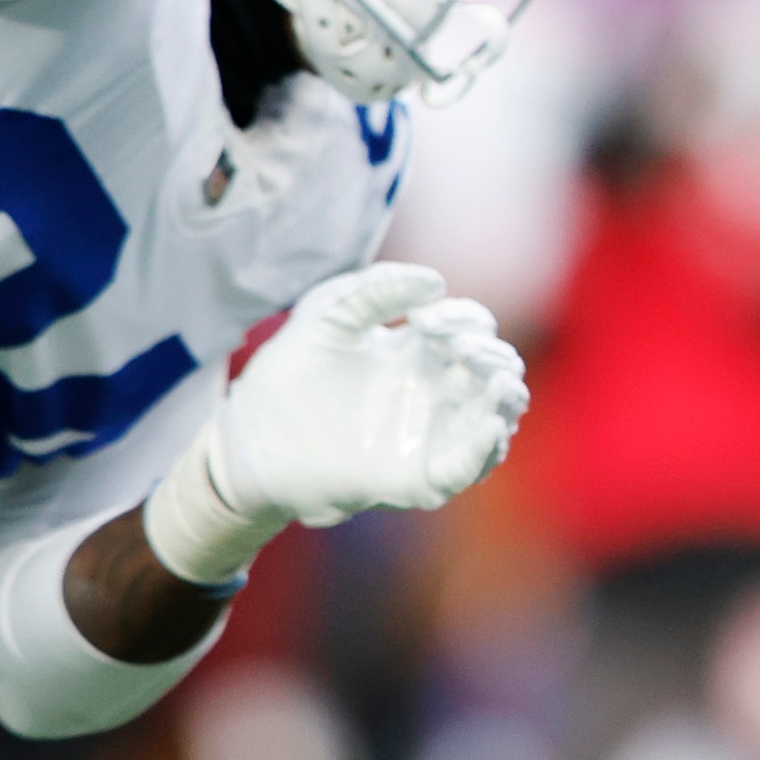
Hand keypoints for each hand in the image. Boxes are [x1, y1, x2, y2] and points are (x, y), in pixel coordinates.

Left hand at [139, 264, 527, 582]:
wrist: (251, 436)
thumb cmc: (288, 373)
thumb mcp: (327, 314)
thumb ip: (375, 290)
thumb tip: (436, 282)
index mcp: (417, 351)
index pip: (471, 328)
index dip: (461, 319)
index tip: (422, 320)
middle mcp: (433, 392)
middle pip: (495, 370)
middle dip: (492, 354)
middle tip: (460, 348)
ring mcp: (428, 435)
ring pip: (496, 417)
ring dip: (507, 398)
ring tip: (499, 383)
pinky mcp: (415, 477)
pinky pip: (466, 468)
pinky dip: (486, 451)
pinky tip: (490, 428)